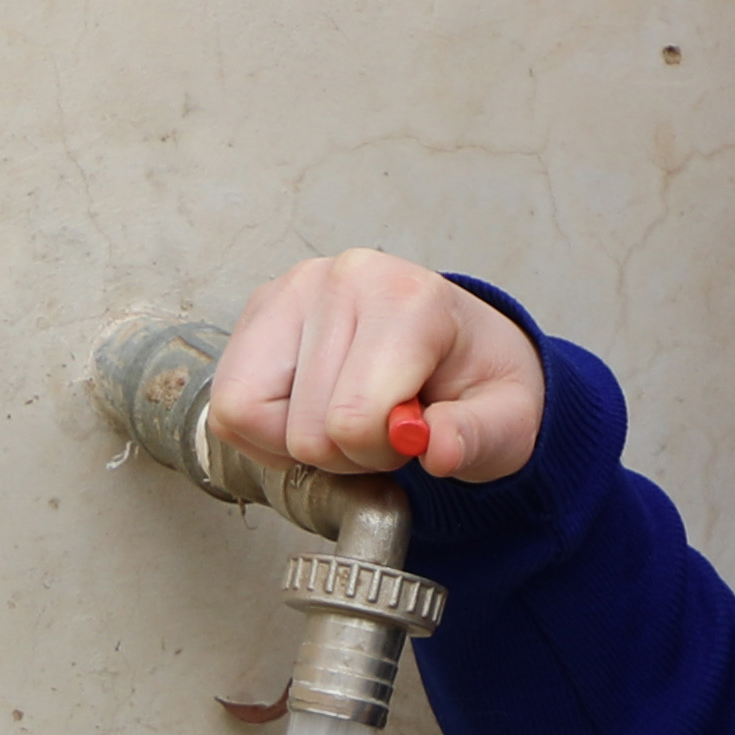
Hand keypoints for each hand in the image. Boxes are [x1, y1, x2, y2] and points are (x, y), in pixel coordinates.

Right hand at [214, 249, 549, 485]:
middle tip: (381, 429)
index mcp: (406, 300)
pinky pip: (228, 403)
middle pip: (304, 430)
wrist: (462, 349)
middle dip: (344, 452)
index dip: (379, 453)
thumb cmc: (476, 382)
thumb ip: (474, 437)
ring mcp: (292, 289)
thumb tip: (437, 449)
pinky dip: (264, 430)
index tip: (410, 434)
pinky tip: (310, 412)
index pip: (351, 421)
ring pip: (247, 414)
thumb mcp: (506, 422)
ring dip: (298, 442)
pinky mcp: (259, 310)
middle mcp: (342, 280)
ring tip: (346, 418)